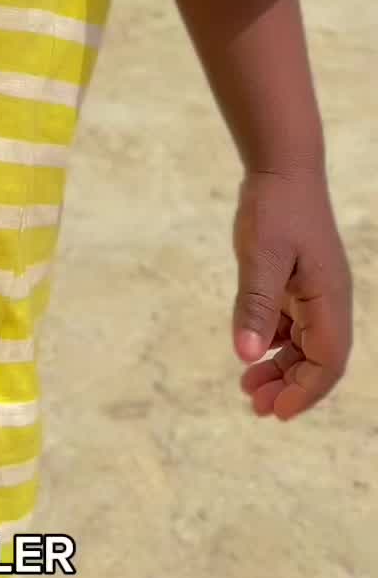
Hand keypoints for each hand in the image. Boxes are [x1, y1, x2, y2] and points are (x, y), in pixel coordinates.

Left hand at [232, 168, 351, 419]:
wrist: (281, 165)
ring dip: (281, 367)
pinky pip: (293, 323)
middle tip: (255, 406)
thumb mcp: (261, 257)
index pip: (328, 362)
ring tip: (248, 387)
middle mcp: (329, 300)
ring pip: (304, 344)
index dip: (305, 392)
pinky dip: (275, 342)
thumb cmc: (275, 207)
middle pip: (317, 359)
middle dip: (290, 386)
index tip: (276, 412)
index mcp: (330, 299)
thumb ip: (255, 306)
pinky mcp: (299, 280)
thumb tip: (247, 356)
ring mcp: (315, 290)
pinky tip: (253, 349)